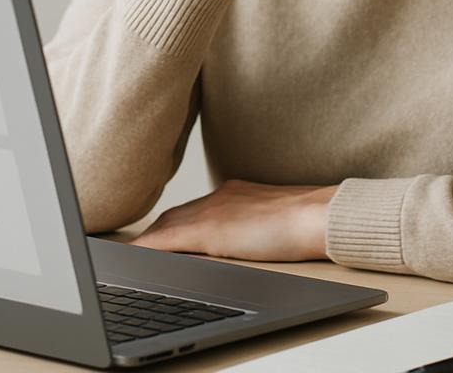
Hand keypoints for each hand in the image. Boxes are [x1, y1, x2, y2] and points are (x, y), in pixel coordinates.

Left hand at [129, 178, 338, 261]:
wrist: (318, 214)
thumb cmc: (308, 220)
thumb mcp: (276, 217)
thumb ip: (256, 222)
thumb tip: (250, 237)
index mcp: (234, 193)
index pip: (193, 209)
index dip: (173, 223)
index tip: (161, 234)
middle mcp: (219, 197)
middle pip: (174, 216)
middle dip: (156, 233)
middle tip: (138, 249)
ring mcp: (213, 210)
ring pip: (168, 226)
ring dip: (150, 241)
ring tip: (134, 257)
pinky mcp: (211, 229)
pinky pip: (168, 240)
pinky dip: (149, 248)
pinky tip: (135, 258)